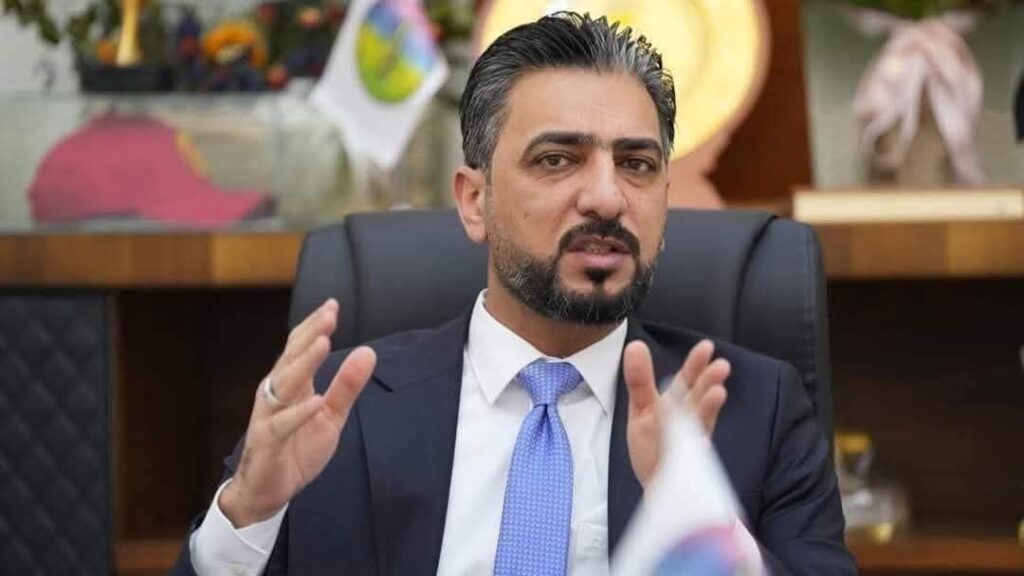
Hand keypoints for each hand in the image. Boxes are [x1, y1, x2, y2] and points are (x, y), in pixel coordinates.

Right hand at [219, 299, 376, 526]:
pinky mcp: (268, 441)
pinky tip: (316, 401)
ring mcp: (269, 416)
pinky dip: (299, 412)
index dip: (315, 326)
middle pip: (291, 358)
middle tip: (329, 314)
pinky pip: (282, 424)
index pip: (300, 348)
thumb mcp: (331, 416)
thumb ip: (347, 386)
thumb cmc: (296, 448)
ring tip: (323, 343)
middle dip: (310, 335)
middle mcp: (276, 394)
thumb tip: (367, 352)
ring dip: (304, 363)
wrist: (267, 491)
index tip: (333, 305)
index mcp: (291, 385)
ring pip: (284, 384)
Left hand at [623, 339, 729, 488]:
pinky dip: (696, 451)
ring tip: (717, 394)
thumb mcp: (642, 407)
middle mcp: (689, 422)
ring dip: (709, 410)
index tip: (707, 346)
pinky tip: (699, 443)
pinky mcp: (687, 469)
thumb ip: (639, 379)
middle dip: (708, 384)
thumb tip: (634, 345)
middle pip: (700, 400)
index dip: (696, 365)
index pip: (689, 381)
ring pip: (701, 426)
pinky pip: (692, 460)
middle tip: (720, 366)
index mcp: (679, 405)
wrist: (657, 484)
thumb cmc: (654, 443)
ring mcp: (690, 446)